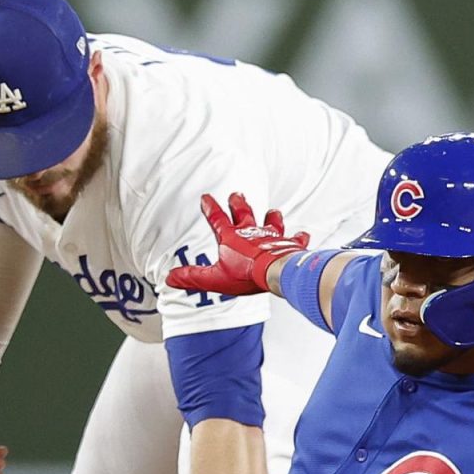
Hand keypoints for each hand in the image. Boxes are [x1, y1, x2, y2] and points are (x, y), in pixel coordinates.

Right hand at [165, 193, 309, 294]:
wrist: (276, 272)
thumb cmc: (246, 275)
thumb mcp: (214, 278)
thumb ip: (192, 277)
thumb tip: (170, 278)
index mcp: (232, 238)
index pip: (217, 219)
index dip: (210, 208)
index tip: (206, 197)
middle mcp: (252, 232)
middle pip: (244, 213)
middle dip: (238, 204)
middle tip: (236, 195)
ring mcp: (272, 236)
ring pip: (271, 222)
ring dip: (271, 217)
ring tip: (272, 211)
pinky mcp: (288, 245)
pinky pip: (295, 240)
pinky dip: (299, 238)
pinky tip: (303, 235)